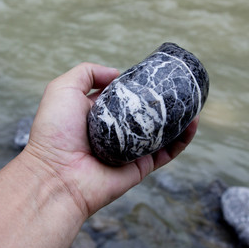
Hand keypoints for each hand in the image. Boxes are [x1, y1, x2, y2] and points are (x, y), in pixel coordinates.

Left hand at [23, 62, 198, 216]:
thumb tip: (117, 73)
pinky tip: (193, 122)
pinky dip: (182, 139)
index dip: (137, 85)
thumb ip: (87, 72)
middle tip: (178, 86)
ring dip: (179, 118)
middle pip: (145, 114)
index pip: (123, 97)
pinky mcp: (141, 167)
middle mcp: (115, 132)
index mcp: (97, 114)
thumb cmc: (55, 131)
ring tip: (193, 102)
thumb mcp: (62, 89)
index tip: (153, 74)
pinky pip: (167, 153)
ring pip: (161, 133)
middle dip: (162, 101)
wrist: (57, 175)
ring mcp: (129, 150)